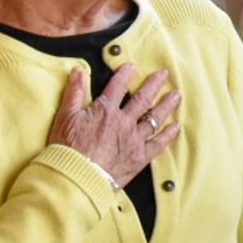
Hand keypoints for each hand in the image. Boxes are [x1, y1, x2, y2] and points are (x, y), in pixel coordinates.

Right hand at [49, 64, 181, 187]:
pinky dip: (169, 135)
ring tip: (176, 96)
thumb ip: (74, 92)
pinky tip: (176, 127)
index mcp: (105, 110)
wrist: (77, 176)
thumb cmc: (68, 147)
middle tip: (165, 74)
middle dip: (155, 84)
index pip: (118, 86)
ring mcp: (134, 139)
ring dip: (167, 105)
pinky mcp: (140, 157)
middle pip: (143, 99)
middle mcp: (123, 122)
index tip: (133, 66)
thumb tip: (79, 71)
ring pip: (155, 118)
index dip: (126, 74)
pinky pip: (158, 143)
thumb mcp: (66, 116)